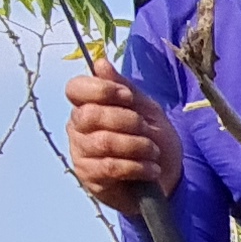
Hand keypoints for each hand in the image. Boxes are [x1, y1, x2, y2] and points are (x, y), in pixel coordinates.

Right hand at [64, 64, 184, 211]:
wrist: (165, 178)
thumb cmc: (152, 139)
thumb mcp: (146, 109)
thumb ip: (124, 87)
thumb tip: (99, 63)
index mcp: (88, 104)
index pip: (75, 88)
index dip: (100, 89)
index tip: (128, 97)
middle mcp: (77, 127)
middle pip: (89, 115)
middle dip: (125, 120)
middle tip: (146, 128)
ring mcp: (81, 152)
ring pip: (102, 142)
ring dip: (136, 146)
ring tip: (153, 152)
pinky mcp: (89, 177)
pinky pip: (109, 167)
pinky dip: (136, 167)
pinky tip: (151, 169)